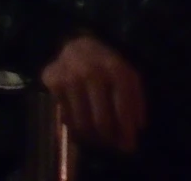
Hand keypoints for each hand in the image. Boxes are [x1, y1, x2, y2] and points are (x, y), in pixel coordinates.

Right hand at [41, 35, 145, 154]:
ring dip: (92, 138)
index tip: (130, 145)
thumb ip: (134, 98)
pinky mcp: (52, 82)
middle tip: (113, 146)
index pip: (123, 106)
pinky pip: (65, 117)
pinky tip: (81, 127)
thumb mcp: (126, 74)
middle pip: (101, 120)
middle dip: (109, 138)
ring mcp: (71, 77)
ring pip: (81, 123)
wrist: (76, 44)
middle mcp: (93, 72)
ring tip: (98, 139)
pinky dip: (75, 128)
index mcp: (116, 68)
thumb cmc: (105, 65)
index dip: (126, 129)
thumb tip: (138, 127)